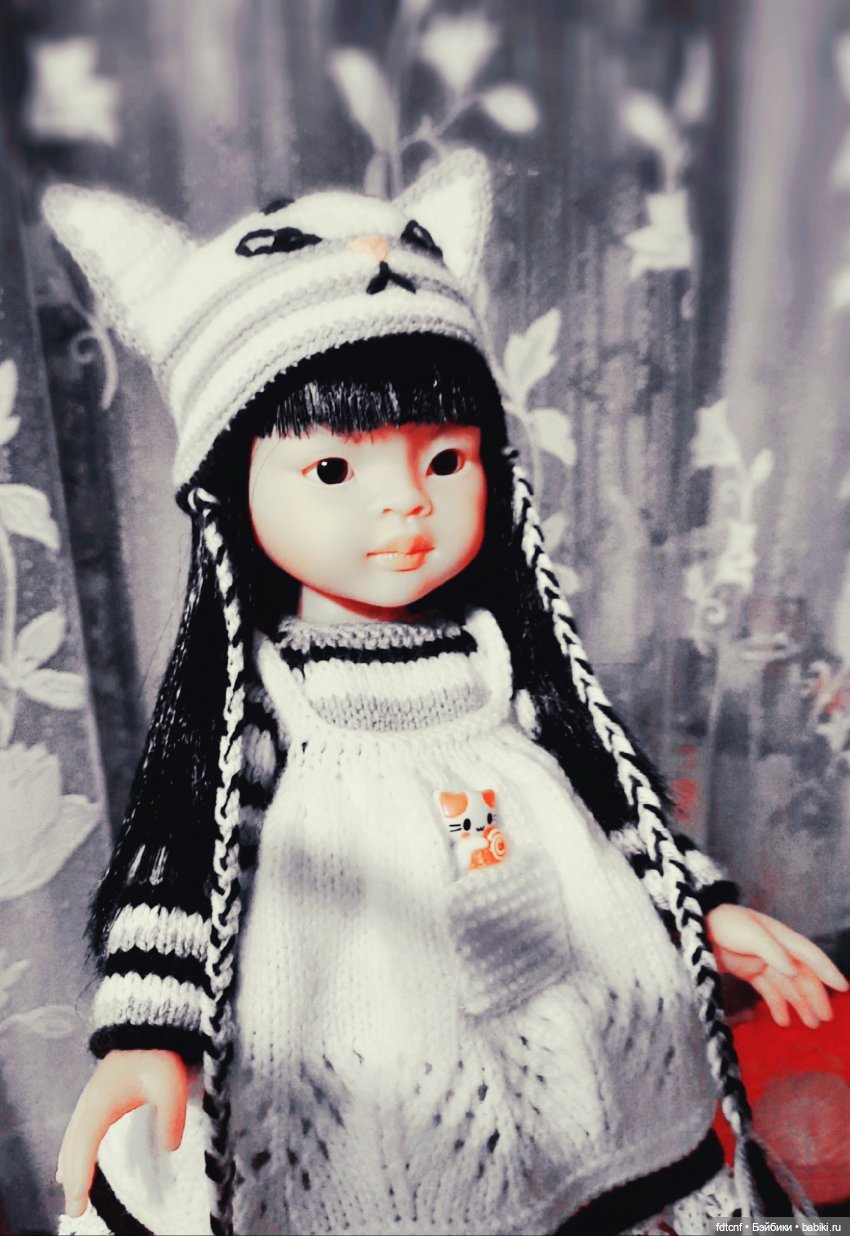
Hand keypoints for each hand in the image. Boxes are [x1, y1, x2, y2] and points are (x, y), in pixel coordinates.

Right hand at [56, 1050, 188, 1218]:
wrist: (149, 1031)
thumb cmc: (158, 1056)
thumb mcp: (170, 1083)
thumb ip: (171, 1115)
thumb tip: (169, 1147)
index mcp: (102, 1100)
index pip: (86, 1141)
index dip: (81, 1169)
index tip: (78, 1196)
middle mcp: (89, 1103)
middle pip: (74, 1146)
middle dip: (73, 1177)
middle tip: (75, 1210)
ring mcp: (90, 1101)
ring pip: (72, 1140)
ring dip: (70, 1168)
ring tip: (71, 1196)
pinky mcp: (96, 1102)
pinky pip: (77, 1134)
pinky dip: (70, 1154)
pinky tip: (67, 1169)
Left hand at [706, 903, 848, 1027]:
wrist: (693, 928)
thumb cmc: (722, 924)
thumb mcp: (749, 933)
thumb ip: (772, 950)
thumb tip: (793, 970)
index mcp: (779, 935)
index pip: (808, 954)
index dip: (826, 969)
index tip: (843, 987)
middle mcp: (775, 948)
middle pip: (801, 974)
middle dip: (814, 995)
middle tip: (824, 1018)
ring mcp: (762, 960)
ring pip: (787, 985)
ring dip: (799, 1003)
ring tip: (810, 1024)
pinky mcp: (748, 970)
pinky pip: (769, 990)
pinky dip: (777, 1005)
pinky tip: (783, 1020)